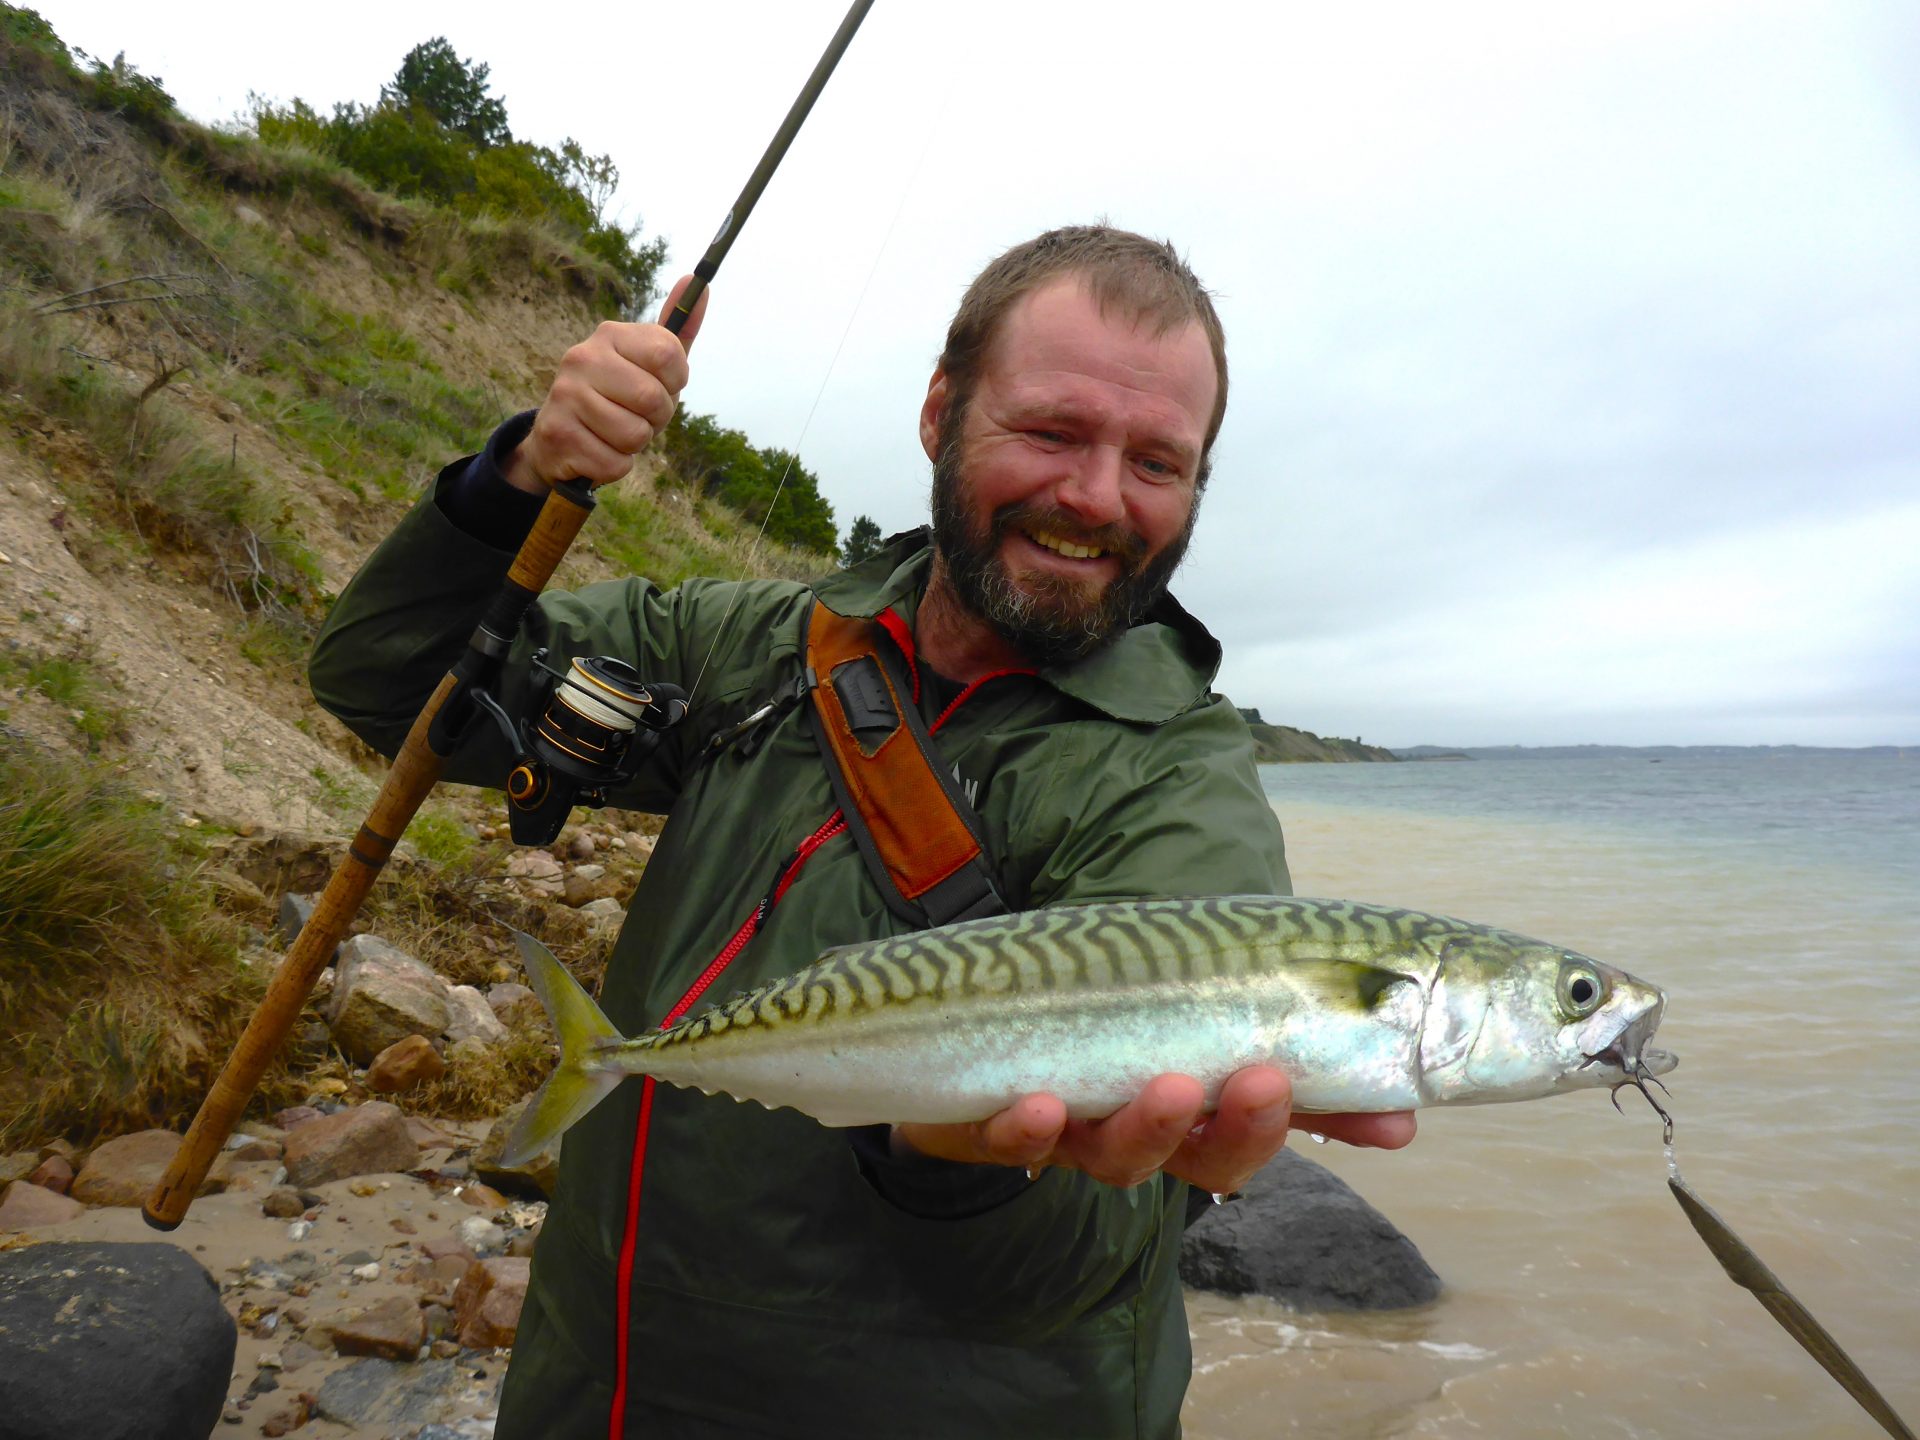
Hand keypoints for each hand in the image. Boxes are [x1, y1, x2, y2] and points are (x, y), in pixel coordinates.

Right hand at [503, 274, 710, 493]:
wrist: (559, 438)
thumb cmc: (617, 398)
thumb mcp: (647, 364)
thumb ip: (677, 330)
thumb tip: (700, 283)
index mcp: (610, 335)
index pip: (669, 355)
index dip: (674, 383)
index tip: (659, 386)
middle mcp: (583, 357)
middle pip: (654, 400)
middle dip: (656, 419)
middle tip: (635, 415)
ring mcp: (566, 394)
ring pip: (636, 435)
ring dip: (634, 445)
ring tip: (613, 432)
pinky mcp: (558, 434)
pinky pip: (615, 463)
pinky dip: (615, 465)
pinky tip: (597, 450)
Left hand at [892, 1066, 1415, 1193]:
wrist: (964, 1020)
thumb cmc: (1096, 1018)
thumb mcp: (1186, 1014)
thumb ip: (1274, 1040)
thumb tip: (1398, 1094)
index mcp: (1190, 1112)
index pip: (1266, 1129)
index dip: (1327, 1126)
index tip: (1388, 1118)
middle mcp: (1137, 1134)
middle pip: (1198, 1156)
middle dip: (1237, 1127)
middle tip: (1264, 1082)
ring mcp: (1068, 1131)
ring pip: (1114, 1153)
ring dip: (1146, 1125)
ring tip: (1170, 1089)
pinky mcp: (994, 1121)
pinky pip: (1009, 1138)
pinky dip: (1028, 1128)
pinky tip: (1044, 1103)